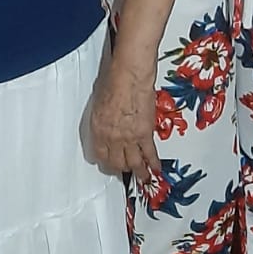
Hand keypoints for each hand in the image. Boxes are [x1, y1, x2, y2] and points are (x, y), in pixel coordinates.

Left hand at [89, 67, 160, 183]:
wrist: (129, 75)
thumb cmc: (113, 80)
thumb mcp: (98, 102)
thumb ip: (102, 118)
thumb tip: (107, 123)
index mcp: (97, 128)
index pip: (99, 155)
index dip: (104, 162)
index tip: (108, 164)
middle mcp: (111, 137)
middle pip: (115, 162)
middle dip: (120, 169)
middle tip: (124, 172)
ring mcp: (129, 138)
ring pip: (133, 163)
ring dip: (138, 172)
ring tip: (141, 178)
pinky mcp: (145, 134)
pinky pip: (149, 154)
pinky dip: (153, 164)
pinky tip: (155, 169)